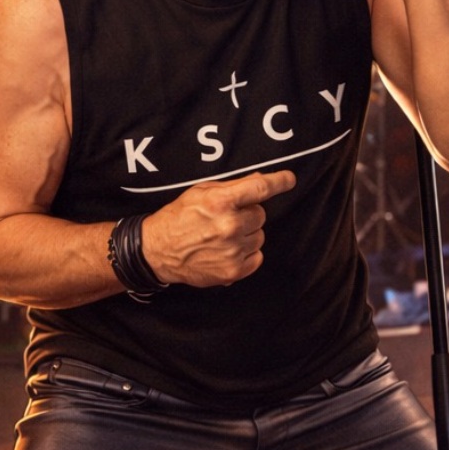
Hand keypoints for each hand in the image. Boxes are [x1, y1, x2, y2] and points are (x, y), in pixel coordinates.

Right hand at [141, 169, 296, 287]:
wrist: (158, 250)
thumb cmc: (179, 217)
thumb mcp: (201, 192)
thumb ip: (233, 186)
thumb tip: (261, 179)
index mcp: (220, 202)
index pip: (260, 188)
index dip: (279, 182)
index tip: (289, 179)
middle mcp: (229, 226)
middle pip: (260, 215)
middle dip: (248, 214)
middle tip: (227, 217)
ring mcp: (232, 250)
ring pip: (260, 236)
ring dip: (247, 234)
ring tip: (223, 235)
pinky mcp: (233, 270)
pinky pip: (257, 257)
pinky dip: (247, 253)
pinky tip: (228, 250)